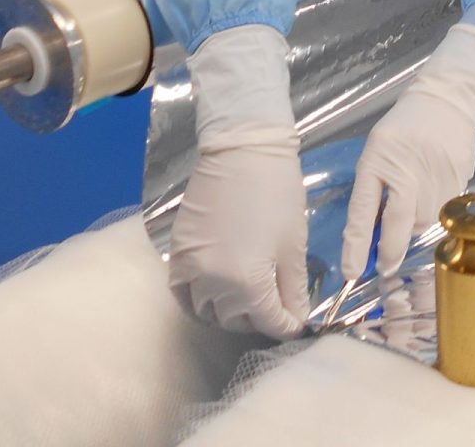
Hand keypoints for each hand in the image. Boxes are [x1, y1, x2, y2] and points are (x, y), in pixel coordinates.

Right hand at [169, 130, 308, 337]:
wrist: (243, 151)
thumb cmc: (277, 193)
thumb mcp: (293, 243)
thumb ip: (293, 286)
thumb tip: (298, 316)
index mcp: (246, 282)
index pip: (267, 320)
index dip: (286, 325)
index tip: (297, 322)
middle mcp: (212, 283)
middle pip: (234, 319)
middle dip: (258, 319)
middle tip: (276, 307)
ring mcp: (189, 268)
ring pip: (205, 310)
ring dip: (228, 311)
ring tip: (248, 300)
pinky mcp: (176, 251)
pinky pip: (181, 290)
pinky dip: (196, 298)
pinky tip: (214, 291)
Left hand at [342, 23, 474, 278]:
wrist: (447, 100)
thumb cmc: (403, 128)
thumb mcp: (376, 153)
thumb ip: (373, 192)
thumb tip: (374, 237)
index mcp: (378, 161)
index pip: (363, 212)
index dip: (356, 246)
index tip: (352, 273)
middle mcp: (408, 170)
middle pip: (399, 225)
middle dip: (391, 249)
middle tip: (385, 264)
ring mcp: (437, 176)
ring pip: (424, 221)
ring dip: (414, 224)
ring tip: (414, 201)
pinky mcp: (460, 178)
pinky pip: (444, 210)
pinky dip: (434, 210)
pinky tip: (433, 190)